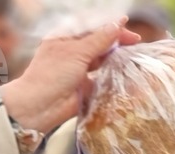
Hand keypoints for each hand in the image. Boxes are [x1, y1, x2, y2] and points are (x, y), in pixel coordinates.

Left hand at [0, 18, 141, 134]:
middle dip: (116, 42)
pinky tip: (125, 74)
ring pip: (102, 60)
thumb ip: (99, 40)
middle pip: (98, 43)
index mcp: (65, 38)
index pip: (91, 27)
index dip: (110, 26)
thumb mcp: (76, 52)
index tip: (127, 26)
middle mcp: (72, 52)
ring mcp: (79, 70)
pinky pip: (102, 79)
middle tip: (135, 43)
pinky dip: (114, 76)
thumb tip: (117, 25)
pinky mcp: (85, 87)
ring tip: (132, 57)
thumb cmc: (51, 74)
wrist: (40, 106)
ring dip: (116, 58)